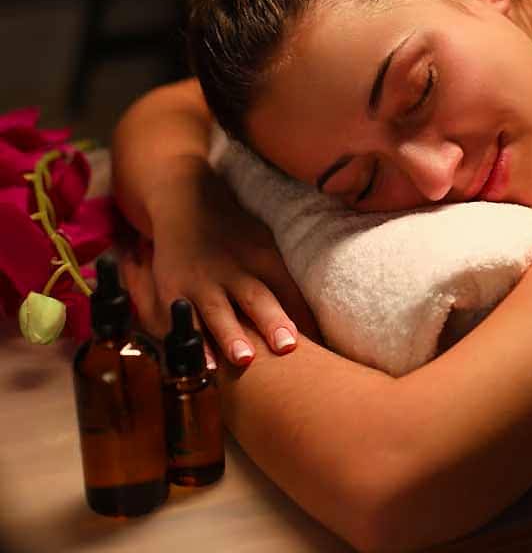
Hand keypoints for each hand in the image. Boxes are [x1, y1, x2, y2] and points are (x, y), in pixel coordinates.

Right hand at [133, 163, 314, 366]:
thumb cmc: (236, 236)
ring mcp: (201, 281)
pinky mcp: (173, 290)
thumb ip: (285, 283)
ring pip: (217, 311)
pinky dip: (192, 342)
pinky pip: (183, 320)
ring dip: (230, 336)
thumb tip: (315, 325)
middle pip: (255, 296)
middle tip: (287, 347)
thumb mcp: (265, 247)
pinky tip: (201, 363)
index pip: (289, 291)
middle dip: (271, 321)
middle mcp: (234, 269)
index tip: (324, 345)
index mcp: (263, 258)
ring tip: (244, 360)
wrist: (186, 203)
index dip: (304, 318)